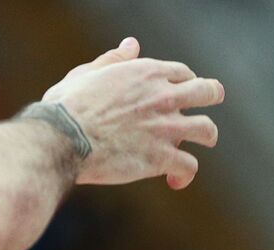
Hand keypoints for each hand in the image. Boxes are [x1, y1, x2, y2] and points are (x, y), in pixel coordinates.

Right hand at [41, 37, 223, 188]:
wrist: (63, 139)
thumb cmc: (67, 108)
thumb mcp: (87, 73)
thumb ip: (113, 59)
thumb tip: (132, 45)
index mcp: (147, 73)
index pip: (182, 73)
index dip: (182, 82)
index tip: (175, 91)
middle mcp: (164, 97)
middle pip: (208, 92)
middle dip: (210, 98)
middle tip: (206, 106)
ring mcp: (166, 128)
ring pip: (207, 130)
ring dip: (206, 137)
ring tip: (201, 144)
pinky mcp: (161, 158)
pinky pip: (189, 166)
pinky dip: (184, 175)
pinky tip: (174, 181)